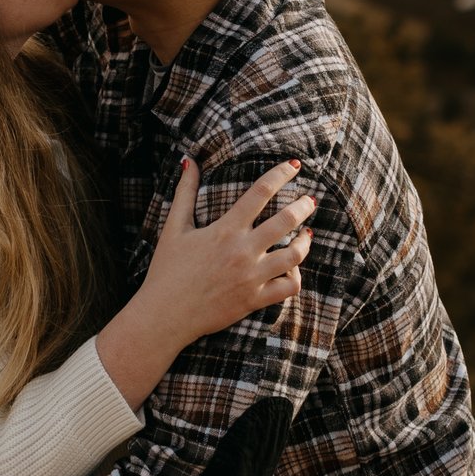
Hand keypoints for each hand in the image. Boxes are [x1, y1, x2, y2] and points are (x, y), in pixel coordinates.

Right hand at [91, 158, 316, 408]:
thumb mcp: (173, 227)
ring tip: (307, 233)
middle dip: (303, 206)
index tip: (294, 165)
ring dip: (305, 241)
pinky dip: (296, 276)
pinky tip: (292, 268)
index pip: (261, 192)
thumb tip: (189, 161)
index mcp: (225, 229)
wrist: (164, 315)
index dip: (281, 174)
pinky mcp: (255, 300)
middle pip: (286, 220)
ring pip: (294, 255)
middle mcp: (243, 251)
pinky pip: (288, 287)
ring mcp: (252, 277)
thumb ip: (184, 192)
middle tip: (309, 200)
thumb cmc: (166, 270)